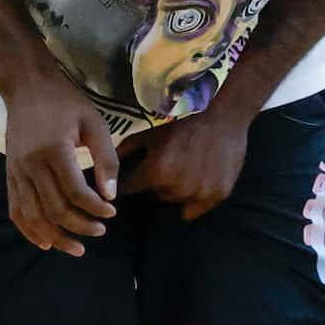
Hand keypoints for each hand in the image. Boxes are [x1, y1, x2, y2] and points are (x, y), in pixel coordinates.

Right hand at [1, 73, 119, 256]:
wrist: (26, 88)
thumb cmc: (65, 103)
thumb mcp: (93, 122)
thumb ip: (106, 158)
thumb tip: (111, 195)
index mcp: (53, 150)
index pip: (75, 191)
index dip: (95, 208)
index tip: (112, 212)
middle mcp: (31, 165)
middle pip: (54, 208)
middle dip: (80, 226)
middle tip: (101, 231)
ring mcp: (16, 172)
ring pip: (33, 216)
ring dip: (56, 237)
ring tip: (77, 248)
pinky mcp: (9, 175)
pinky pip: (16, 210)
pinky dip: (29, 230)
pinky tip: (46, 243)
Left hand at [122, 99, 254, 222]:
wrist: (223, 116)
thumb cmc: (183, 123)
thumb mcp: (149, 133)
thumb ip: (124, 151)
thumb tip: (100, 168)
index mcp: (156, 172)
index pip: (130, 189)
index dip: (131, 182)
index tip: (137, 176)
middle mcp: (176, 189)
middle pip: (156, 196)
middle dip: (158, 184)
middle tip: (170, 165)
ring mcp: (199, 194)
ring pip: (177, 201)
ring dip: (177, 190)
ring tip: (186, 169)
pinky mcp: (218, 196)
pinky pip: (197, 208)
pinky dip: (195, 198)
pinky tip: (199, 179)